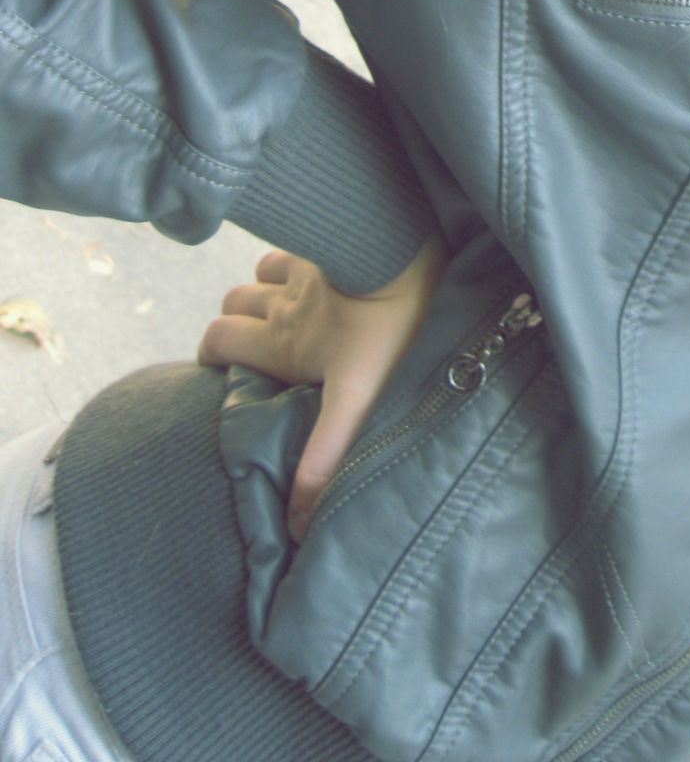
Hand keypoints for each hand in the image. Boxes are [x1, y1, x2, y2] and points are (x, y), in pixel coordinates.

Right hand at [198, 234, 447, 541]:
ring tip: (281, 307)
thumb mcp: (355, 399)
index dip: (211, 354)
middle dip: (232, 322)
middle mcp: (281, 303)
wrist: (405, 253)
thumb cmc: (383, 328)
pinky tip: (315, 267)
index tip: (221, 371)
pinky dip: (292, 258)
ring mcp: (305, 267)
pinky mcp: (331, 239)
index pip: (217, 341)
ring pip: (260, 274)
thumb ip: (325, 453)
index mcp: (283, 342)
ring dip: (262, 288)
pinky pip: (296, 244)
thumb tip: (298, 522)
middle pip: (232, 304)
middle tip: (251, 341)